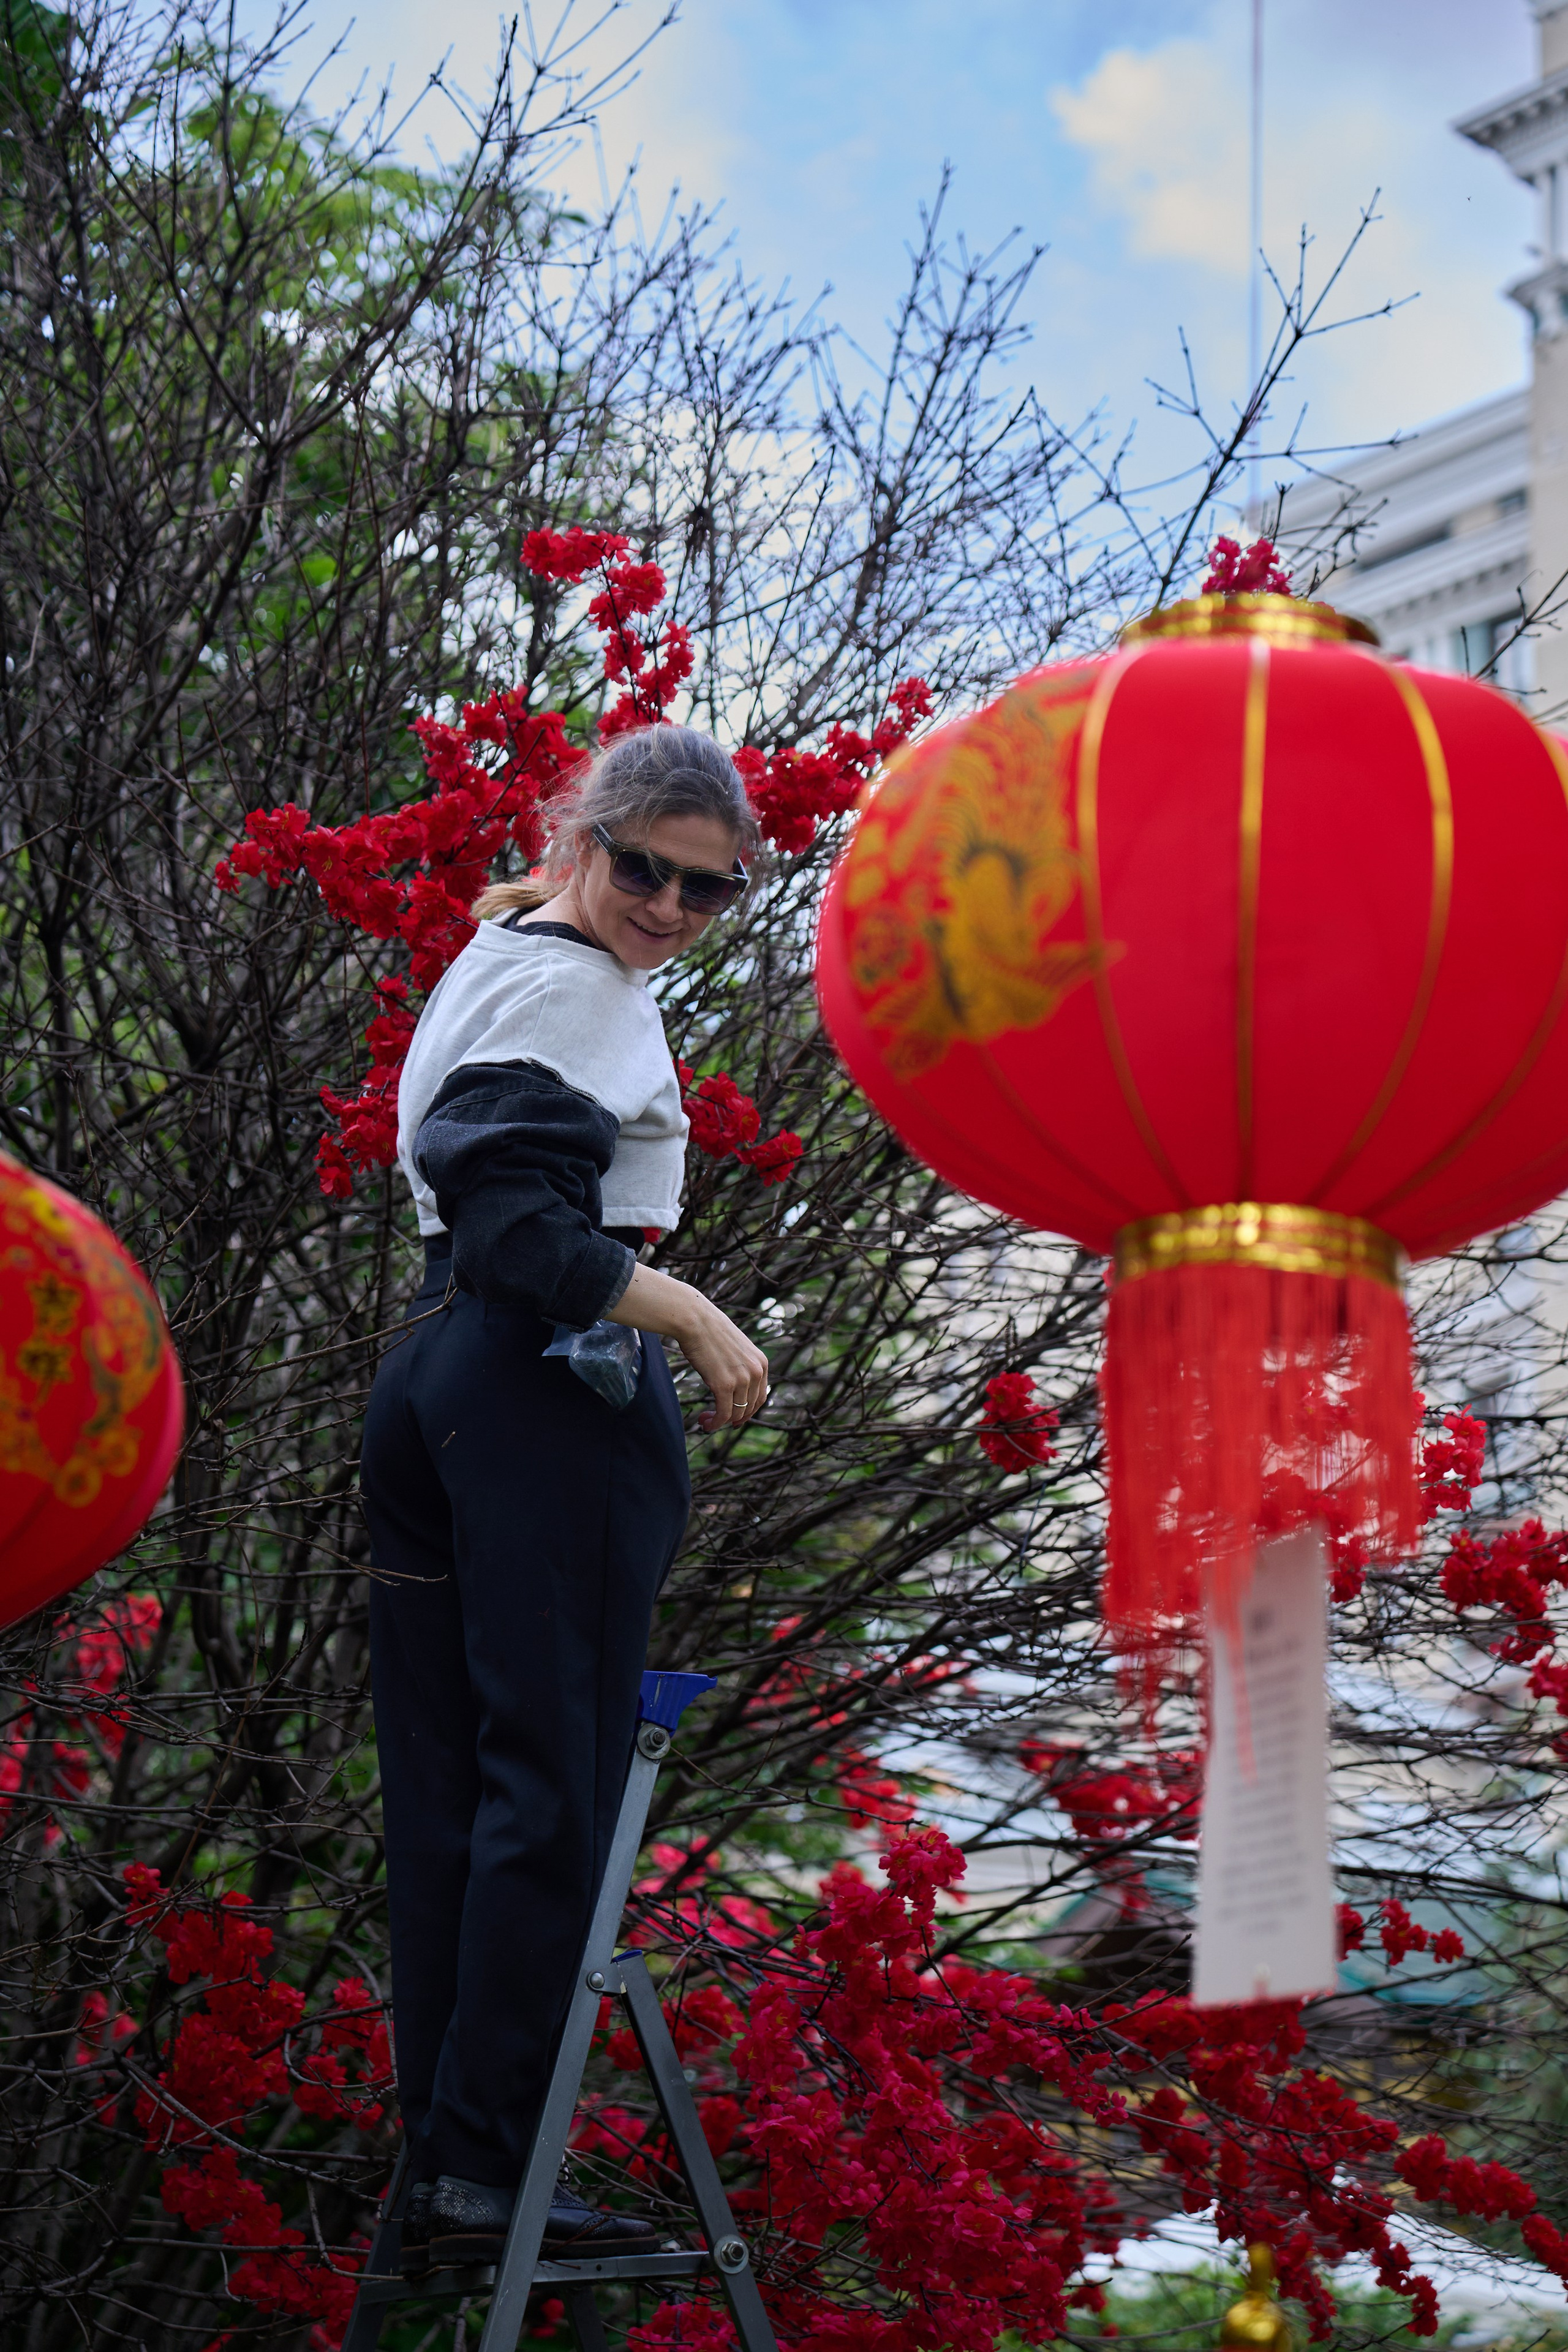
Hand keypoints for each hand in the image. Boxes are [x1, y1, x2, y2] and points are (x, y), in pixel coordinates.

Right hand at [607, 1263, 768, 1429]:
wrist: (694, 1319)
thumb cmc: (709, 1331)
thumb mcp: (735, 1349)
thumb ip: (740, 1366)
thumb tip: (734, 1384)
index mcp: (761, 1362)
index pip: (760, 1397)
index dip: (748, 1411)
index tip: (735, 1417)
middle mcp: (755, 1372)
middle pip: (749, 1408)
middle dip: (734, 1419)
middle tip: (718, 1421)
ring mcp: (741, 1379)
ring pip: (736, 1413)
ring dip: (721, 1422)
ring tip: (706, 1421)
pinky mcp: (723, 1385)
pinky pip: (723, 1413)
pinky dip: (715, 1423)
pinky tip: (705, 1423)